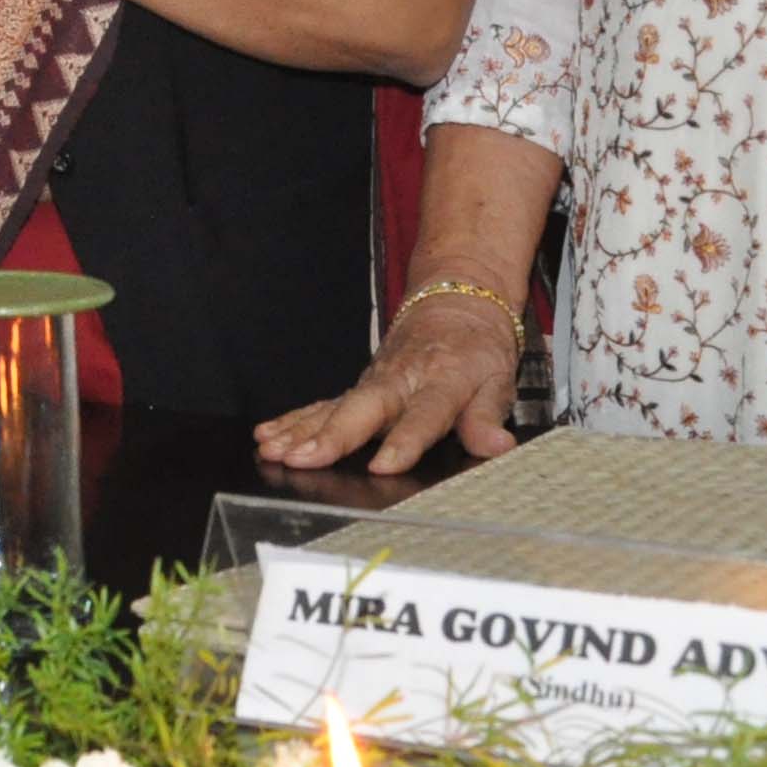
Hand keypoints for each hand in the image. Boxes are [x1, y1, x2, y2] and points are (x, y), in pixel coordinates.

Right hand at [255, 289, 521, 475]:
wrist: (455, 300)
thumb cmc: (478, 348)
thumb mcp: (498, 380)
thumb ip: (488, 418)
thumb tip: (498, 447)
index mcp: (442, 381)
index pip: (423, 415)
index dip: (404, 441)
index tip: (382, 465)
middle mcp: (400, 381)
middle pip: (363, 410)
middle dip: (331, 436)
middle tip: (303, 458)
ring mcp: (374, 383)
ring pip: (334, 407)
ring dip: (301, 430)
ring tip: (274, 451)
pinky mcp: (358, 387)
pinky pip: (322, 405)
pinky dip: (293, 420)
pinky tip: (268, 436)